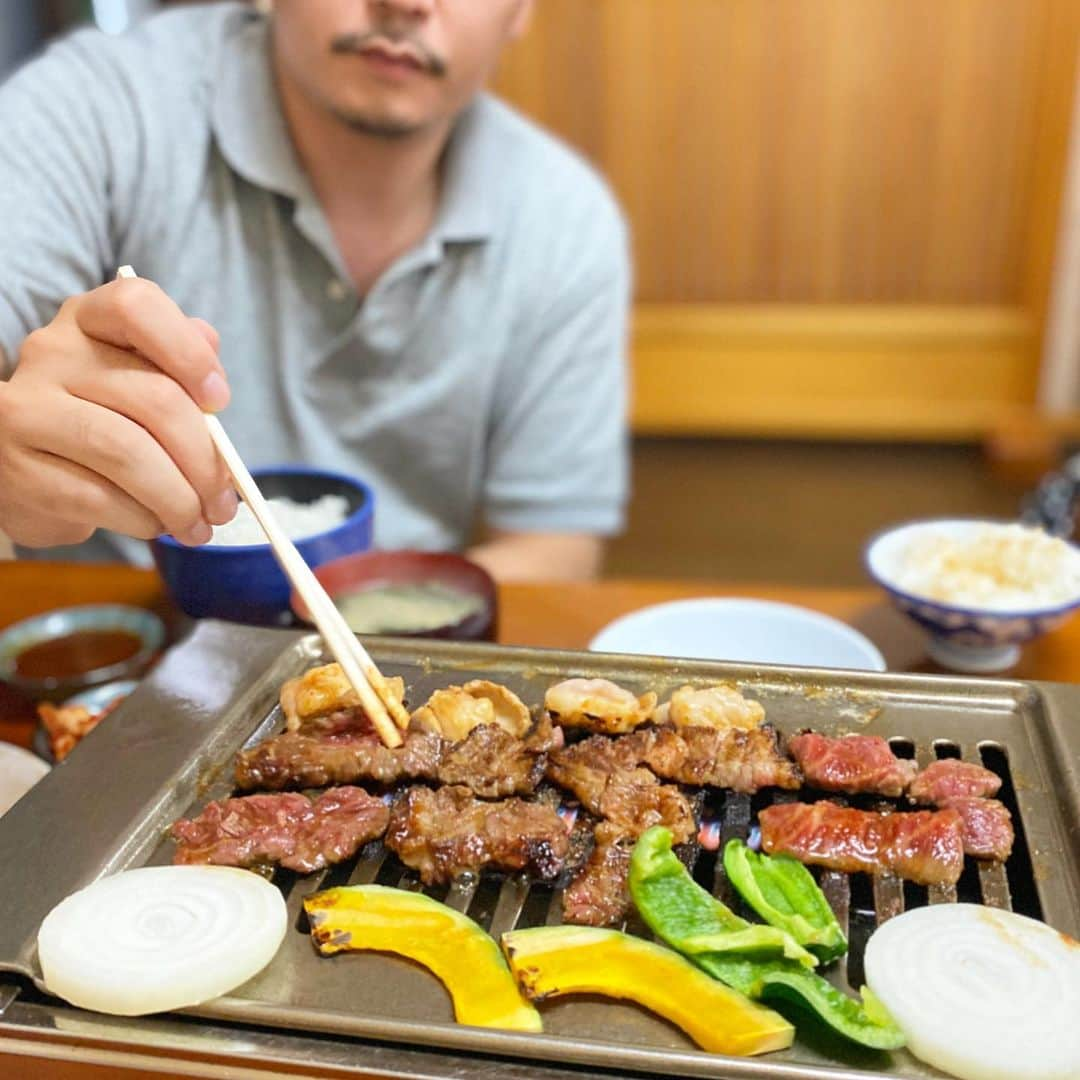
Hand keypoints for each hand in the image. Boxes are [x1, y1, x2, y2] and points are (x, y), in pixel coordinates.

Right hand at [0, 277, 236, 547]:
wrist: (26, 466)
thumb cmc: (103, 417)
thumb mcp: (140, 379)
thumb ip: (180, 365)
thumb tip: (213, 364)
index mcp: (90, 319)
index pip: (137, 305)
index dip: (188, 352)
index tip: (220, 401)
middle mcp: (52, 352)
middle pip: (153, 398)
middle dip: (205, 461)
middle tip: (226, 501)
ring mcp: (27, 409)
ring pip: (127, 453)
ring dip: (179, 500)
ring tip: (200, 524)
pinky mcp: (17, 467)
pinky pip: (97, 497)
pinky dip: (142, 519)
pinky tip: (156, 525)